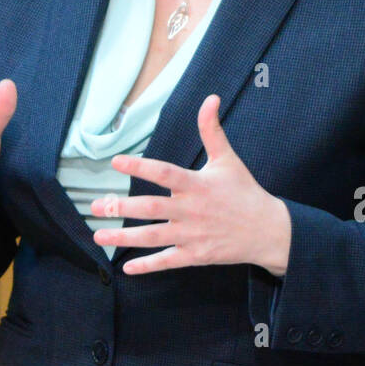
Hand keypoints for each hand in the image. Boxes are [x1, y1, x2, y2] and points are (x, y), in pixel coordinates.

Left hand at [90, 94, 291, 275]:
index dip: (140, 167)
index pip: (165, 173)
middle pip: (152, 209)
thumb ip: (212, 130)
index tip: (116, 162)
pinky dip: (148, 266)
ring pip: (153, 237)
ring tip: (99, 235)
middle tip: (95, 206)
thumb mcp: (228, 159)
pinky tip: (126, 267)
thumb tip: (210, 98)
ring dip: (124, 238)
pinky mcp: (197, 256)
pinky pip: (168, 261)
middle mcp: (192, 210)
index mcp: (197, 185)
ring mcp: (193, 235)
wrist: (268, 230)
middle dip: (121, 208)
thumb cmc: (244, 192)